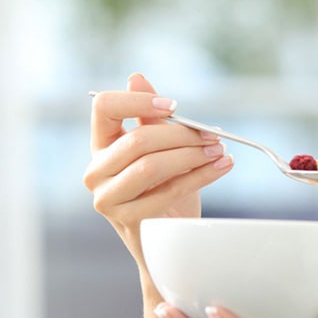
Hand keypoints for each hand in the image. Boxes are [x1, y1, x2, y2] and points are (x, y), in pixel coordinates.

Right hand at [83, 73, 233, 265]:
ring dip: (192, 154)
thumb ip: (150, 117)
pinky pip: (169, 190)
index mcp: (101, 146)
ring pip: (150, 166)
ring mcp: (108, 199)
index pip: (103, 107)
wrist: (168, 240)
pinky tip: (222, 166)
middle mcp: (96, 172)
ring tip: (218, 149)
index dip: (138, 100)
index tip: (173, 106)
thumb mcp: (161, 148)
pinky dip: (202, 175)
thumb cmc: (164, 189)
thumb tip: (137, 77)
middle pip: (137, 140)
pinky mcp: (129, 220)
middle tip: (211, 134)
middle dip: (181, 134)